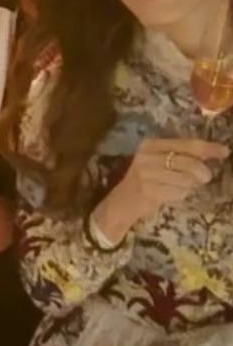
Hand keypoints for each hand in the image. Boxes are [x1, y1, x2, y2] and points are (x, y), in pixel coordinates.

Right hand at [99, 138, 225, 228]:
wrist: (122, 201)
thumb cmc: (146, 179)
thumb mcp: (159, 161)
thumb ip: (181, 155)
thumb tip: (213, 152)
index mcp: (150, 144)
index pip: (186, 144)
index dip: (207, 148)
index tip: (223, 151)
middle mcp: (146, 156)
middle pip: (188, 162)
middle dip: (202, 172)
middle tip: (204, 177)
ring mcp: (146, 174)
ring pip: (186, 179)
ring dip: (190, 185)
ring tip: (181, 186)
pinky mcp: (149, 191)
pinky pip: (179, 192)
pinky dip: (182, 195)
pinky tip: (173, 194)